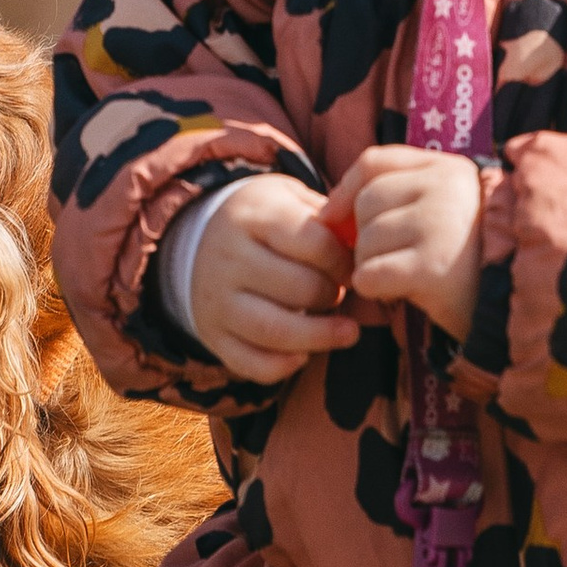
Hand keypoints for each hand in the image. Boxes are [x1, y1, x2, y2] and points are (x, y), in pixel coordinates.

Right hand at [183, 174, 355, 385]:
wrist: (200, 239)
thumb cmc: (265, 222)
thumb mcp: (290, 200)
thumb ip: (327, 218)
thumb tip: (366, 245)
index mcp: (250, 217)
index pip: (312, 242)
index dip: (344, 261)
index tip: (353, 267)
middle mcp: (226, 257)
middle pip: (299, 288)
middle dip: (333, 295)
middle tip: (341, 293)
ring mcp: (215, 300)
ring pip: (275, 330)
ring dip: (320, 337)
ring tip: (347, 332)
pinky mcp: (211, 334)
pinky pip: (251, 363)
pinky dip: (284, 366)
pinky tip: (304, 354)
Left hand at [323, 146, 485, 336]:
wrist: (513, 303)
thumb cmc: (469, 258)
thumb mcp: (443, 210)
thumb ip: (399, 195)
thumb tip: (327, 212)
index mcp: (448, 168)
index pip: (374, 161)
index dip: (344, 189)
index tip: (333, 216)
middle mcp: (445, 188)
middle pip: (365, 203)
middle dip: (364, 236)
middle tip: (390, 259)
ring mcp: (439, 225)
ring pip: (365, 240)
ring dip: (371, 265)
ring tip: (404, 276)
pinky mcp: (431, 267)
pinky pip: (370, 274)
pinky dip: (374, 288)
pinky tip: (398, 292)